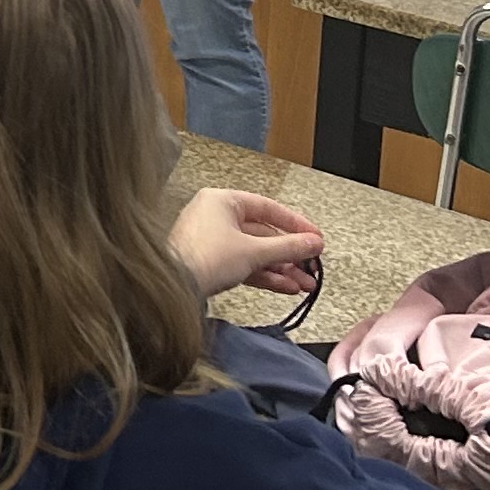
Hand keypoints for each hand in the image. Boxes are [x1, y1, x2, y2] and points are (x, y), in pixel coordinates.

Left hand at [171, 187, 323, 301]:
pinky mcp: (211, 262)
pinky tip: (286, 287)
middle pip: (263, 233)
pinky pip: (244, 265)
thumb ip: (288, 247)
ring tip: (304, 284)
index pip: (268, 207)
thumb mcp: (254, 251)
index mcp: (222, 201)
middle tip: (311, 266)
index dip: (295, 223)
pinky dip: (265, 275)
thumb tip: (313, 243)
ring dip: (282, 268)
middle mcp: (215, 217)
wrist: (175, 288)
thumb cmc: (202, 258)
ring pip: (255, 252)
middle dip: (290, 254)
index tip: (314, 237)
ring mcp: (212, 240)